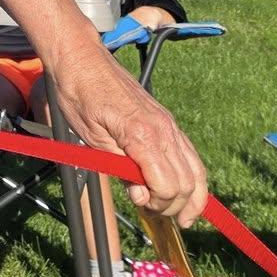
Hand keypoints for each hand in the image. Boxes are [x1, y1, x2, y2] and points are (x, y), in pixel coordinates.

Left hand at [51, 41, 207, 224]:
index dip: (157, 203)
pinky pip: (191, 157)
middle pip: (187, 183)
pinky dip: (193, 179)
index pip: (167, 185)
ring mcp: (170, 127)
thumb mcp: (92, 139)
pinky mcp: (168, 123)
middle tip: (154, 213)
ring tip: (182, 216)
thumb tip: (142, 195)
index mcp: (143, 136)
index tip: (140, 204)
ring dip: (192, 199)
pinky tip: (186, 192)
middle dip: (174, 206)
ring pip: (196, 172)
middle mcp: (164, 131)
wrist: (82, 59)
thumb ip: (120, 169)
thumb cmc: (79, 96)